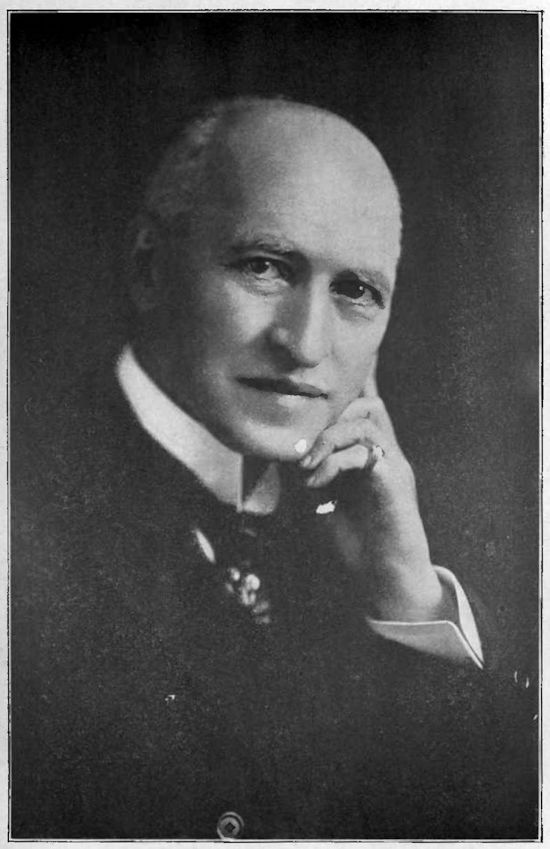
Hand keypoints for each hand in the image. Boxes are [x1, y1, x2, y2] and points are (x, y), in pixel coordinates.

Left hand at [299, 396, 450, 621]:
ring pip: (368, 419)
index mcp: (367, 453)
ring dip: (330, 436)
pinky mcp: (396, 483)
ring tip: (307, 463)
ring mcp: (393, 465)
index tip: (307, 397)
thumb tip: (276, 445)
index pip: (361, 407)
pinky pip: (368, 452)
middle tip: (303, 446)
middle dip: (330, 414)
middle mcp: (384, 453)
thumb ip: (302, 470)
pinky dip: (336, 460)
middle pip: (368, 402)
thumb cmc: (353, 542)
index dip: (343, 392)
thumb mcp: (316, 498)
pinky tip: (317, 480)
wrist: (383, 579)